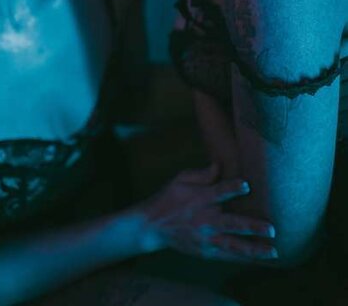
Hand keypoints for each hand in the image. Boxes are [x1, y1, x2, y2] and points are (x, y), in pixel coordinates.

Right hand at [135, 163, 276, 261]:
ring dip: (253, 249)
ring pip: (233, 245)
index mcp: (199, 199)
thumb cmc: (169, 197)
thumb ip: (201, 174)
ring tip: (272, 251)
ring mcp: (206, 238)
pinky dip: (243, 258)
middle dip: (251, 226)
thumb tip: (219, 165)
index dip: (232, 188)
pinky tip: (259, 260)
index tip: (246, 185)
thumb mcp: (180, 178)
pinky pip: (227, 256)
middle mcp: (204, 220)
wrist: (152, 226)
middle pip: (231, 223)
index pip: (217, 192)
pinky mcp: (205, 251)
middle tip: (271, 229)